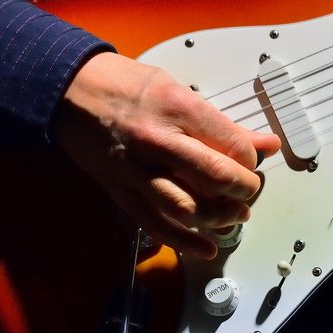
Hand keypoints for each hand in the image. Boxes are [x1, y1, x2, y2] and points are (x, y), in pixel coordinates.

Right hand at [52, 52, 280, 258]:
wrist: (69, 91)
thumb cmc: (123, 85)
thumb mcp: (177, 90)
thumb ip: (220, 124)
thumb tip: (264, 144)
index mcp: (178, 108)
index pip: (232, 145)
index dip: (251, 161)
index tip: (251, 163)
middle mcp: (158, 141)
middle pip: (215, 178)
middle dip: (243, 191)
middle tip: (248, 192)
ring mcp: (137, 170)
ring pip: (188, 208)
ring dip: (219, 218)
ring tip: (234, 216)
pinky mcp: (121, 191)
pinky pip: (155, 225)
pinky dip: (184, 242)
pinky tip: (205, 248)